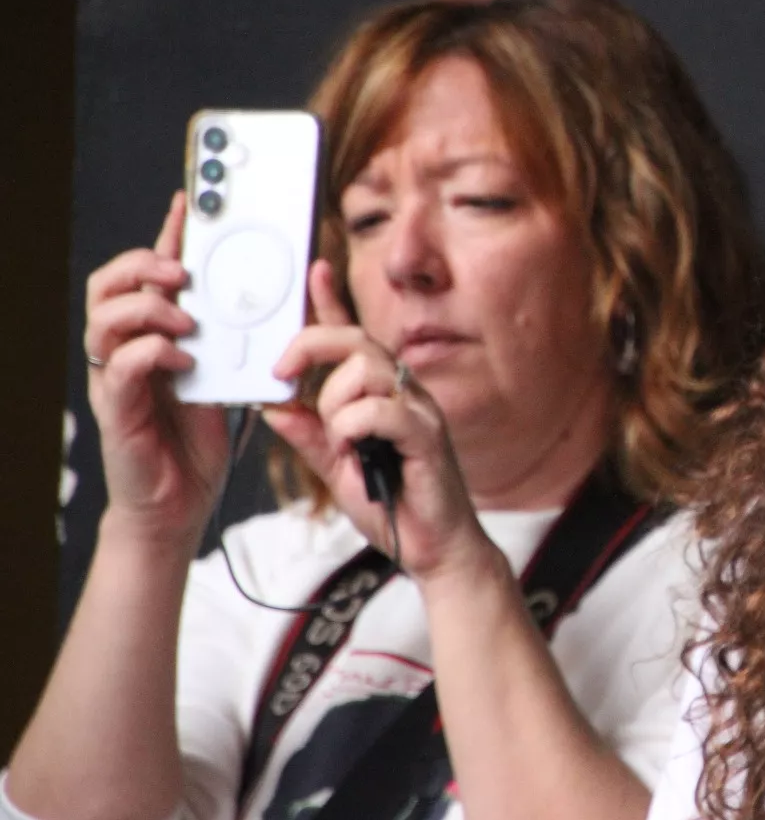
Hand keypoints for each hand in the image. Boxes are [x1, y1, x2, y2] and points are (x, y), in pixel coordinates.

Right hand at [84, 191, 227, 547]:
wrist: (179, 506)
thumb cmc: (200, 440)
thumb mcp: (227, 376)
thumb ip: (236, 339)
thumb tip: (275, 298)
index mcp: (151, 335)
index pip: (146, 272)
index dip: (165, 233)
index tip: (192, 202)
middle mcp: (123, 350)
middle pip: (108, 283)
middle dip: (145, 265)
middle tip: (184, 273)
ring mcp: (113, 379)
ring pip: (104, 318)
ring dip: (148, 307)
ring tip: (187, 319)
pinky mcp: (116, 412)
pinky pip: (119, 366)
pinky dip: (152, 353)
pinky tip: (182, 359)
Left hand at [263, 261, 492, 578]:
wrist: (434, 549)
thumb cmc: (394, 507)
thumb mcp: (336, 468)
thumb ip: (309, 437)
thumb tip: (274, 408)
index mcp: (381, 395)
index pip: (352, 338)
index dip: (331, 302)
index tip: (314, 270)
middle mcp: (404, 393)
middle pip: (355, 341)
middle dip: (309, 347)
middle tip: (281, 375)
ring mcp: (419, 411)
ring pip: (365, 370)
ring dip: (335, 403)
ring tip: (339, 440)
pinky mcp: (427, 436)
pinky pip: (381, 409)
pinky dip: (355, 426)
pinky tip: (355, 451)